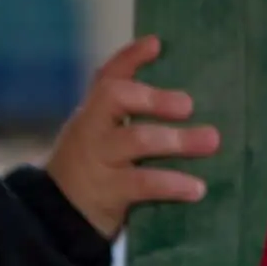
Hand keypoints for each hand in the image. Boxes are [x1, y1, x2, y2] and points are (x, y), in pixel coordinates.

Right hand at [45, 36, 220, 240]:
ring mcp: (97, 160)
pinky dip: (173, 183)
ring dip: (178, 140)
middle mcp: (91, 130)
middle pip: (114, 97)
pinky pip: (144, 183)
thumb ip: (129, 120)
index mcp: (92, 114)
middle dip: (154, 96)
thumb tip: (187, 103)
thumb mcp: (101, 140)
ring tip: (211, 140)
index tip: (156, 44)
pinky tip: (197, 187)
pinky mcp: (107, 192)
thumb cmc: (93, 173)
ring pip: (136, 139)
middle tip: (189, 105)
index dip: (129, 58)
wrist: (56, 221)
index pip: (106, 77)